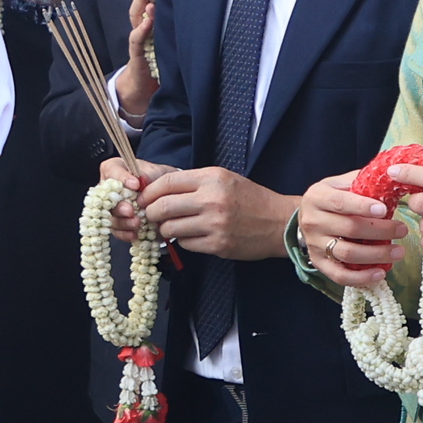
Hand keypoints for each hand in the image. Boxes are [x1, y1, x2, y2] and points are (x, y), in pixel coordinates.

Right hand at [98, 152, 149, 242]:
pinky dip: (125, 234)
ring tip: (136, 223)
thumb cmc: (156, 179)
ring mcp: (111, 207)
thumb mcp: (156, 173)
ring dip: (122, 222)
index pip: (111, 170)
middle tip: (130, 210)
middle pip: (106, 198)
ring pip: (110, 216)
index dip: (121, 178)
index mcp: (114, 170)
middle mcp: (108, 189)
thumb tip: (141, 179)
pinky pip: (116, 231)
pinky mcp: (117, 223)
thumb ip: (149, 175)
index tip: (135, 185)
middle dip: (119, 206)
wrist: (165, 195)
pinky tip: (134, 234)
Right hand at [111, 0, 162, 117]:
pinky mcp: (138, 54)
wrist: (145, 85)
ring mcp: (138, 37)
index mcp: (148, 15)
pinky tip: (148, 19)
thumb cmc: (160, 55)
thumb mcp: (167, 32)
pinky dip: (142, 29)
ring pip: (136, 14)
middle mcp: (141, 22)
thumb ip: (170, 13)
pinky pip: (137, 40)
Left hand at [136, 164, 291, 260]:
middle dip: (151, 214)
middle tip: (152, 217)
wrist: (278, 222)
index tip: (144, 199)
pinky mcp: (218, 245)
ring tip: (173, 227)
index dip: (149, 192)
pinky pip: (185, 244)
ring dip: (166, 230)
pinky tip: (192, 236)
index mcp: (211, 178)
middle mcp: (211, 199)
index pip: (166, 183)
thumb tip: (157, 190)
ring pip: (170, 229)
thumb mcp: (223, 178)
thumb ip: (192, 182)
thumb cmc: (249, 199)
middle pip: (162, 207)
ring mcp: (214, 224)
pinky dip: (183, 241)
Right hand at [293, 172, 399, 287]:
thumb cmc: (331, 198)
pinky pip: (340, 275)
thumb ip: (361, 181)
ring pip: (347, 254)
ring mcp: (315, 245)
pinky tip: (380, 273)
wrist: (307, 217)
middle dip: (380, 230)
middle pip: (349, 229)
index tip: (385, 209)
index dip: (363, 206)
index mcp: (317, 197)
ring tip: (399, 252)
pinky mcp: (319, 263)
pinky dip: (361, 278)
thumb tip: (394, 176)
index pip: (340, 202)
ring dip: (376, 255)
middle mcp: (313, 221)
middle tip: (403, 230)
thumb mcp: (339, 183)